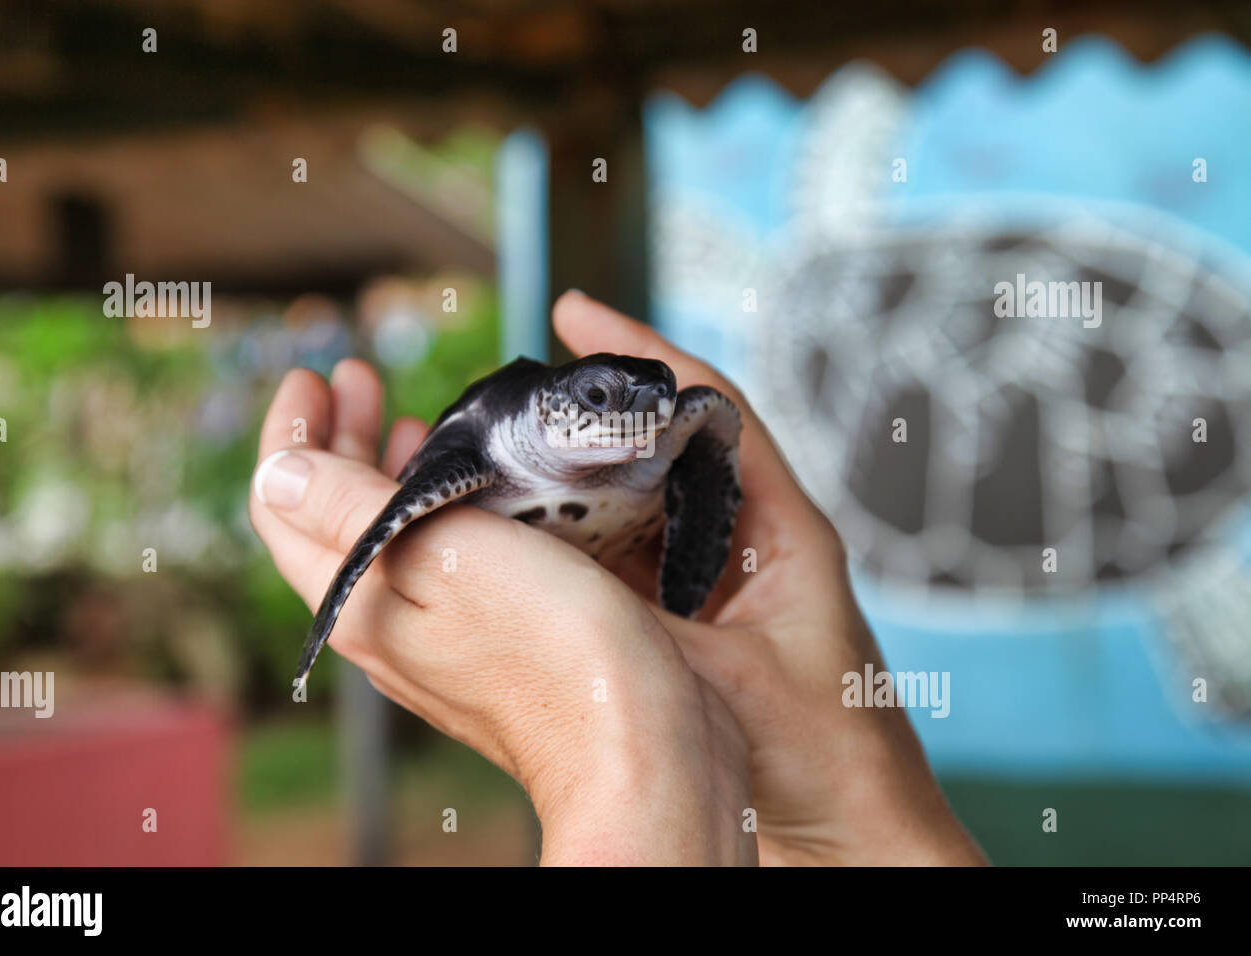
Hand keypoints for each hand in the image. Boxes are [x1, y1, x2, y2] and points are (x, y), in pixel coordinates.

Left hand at [248, 358, 755, 864]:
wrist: (637, 750)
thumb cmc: (556, 651)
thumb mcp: (446, 557)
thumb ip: (353, 511)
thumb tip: (275, 474)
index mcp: (359, 600)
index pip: (285, 506)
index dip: (291, 432)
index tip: (312, 374)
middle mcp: (384, 625)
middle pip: (329, 519)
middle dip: (336, 438)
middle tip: (361, 378)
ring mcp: (433, 639)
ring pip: (383, 539)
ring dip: (383, 470)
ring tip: (407, 421)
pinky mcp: (487, 644)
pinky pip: (432, 563)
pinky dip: (433, 508)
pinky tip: (470, 491)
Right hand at [553, 291, 986, 865]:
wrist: (861, 834)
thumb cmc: (831, 756)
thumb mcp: (726, 681)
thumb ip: (644, 629)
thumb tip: (552, 585)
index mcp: (782, 528)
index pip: (713, 406)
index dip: (643, 352)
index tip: (575, 312)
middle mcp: (752, 540)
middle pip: (666, 449)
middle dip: (596, 418)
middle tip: (516, 396)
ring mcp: (724, 581)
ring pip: (642, 507)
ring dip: (583, 485)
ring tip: (507, 463)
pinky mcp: (702, 622)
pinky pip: (633, 564)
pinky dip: (587, 548)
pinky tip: (535, 545)